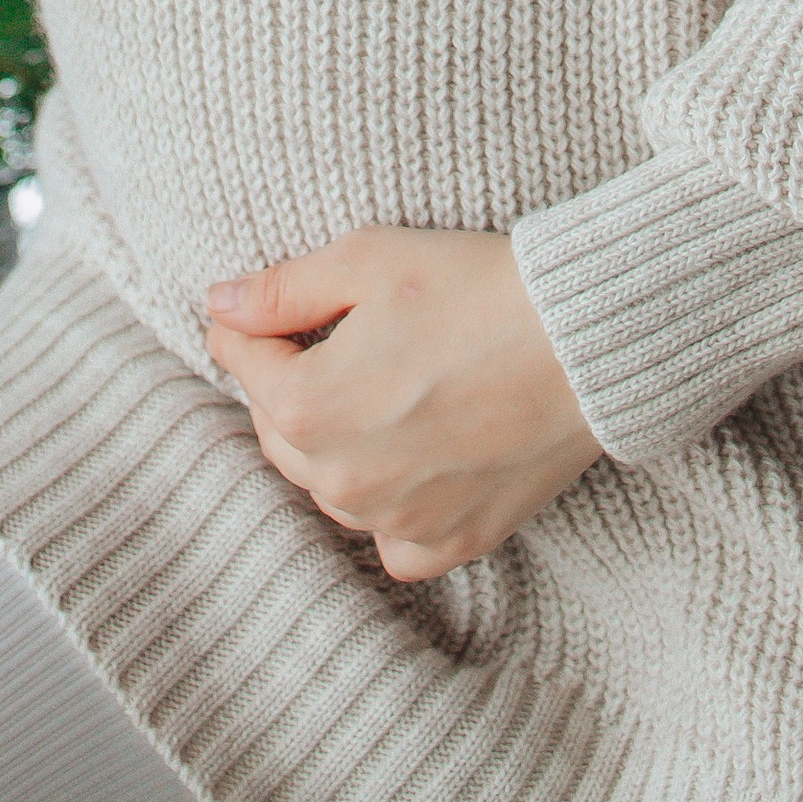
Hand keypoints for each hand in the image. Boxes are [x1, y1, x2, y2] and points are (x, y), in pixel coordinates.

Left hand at [205, 230, 599, 580]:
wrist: (583, 340)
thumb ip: (281, 289)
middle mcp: (342, 481)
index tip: (271, 304)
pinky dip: (392, 508)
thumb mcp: (366, 259)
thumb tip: (219, 303)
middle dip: (289, 385)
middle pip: (279, 431)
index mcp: (307, 408)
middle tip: (330, 340)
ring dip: (337, 446)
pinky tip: (414, 460)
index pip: (243, 362)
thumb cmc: (474, 288)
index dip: (254, 323)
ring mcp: (398, 520)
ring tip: (380, 390)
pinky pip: (393, 541)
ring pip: (331, 489)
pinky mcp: (453, 541)